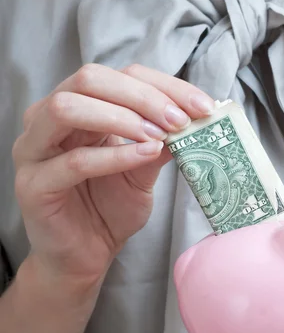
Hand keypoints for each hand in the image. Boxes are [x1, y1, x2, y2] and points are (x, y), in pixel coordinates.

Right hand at [13, 64, 213, 288]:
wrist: (85, 257)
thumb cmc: (109, 209)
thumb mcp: (143, 169)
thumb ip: (158, 141)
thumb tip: (191, 117)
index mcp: (77, 107)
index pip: (117, 75)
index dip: (162, 86)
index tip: (201, 105)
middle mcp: (47, 119)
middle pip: (89, 79)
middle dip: (142, 96)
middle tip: (179, 119)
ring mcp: (34, 150)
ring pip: (69, 108)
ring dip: (122, 117)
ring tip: (160, 135)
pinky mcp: (33, 185)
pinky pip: (74, 161)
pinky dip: (114, 155)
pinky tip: (145, 155)